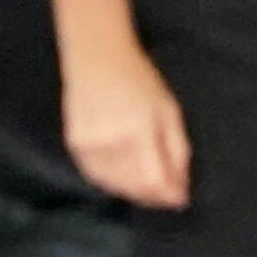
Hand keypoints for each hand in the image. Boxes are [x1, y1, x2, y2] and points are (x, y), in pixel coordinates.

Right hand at [65, 38, 195, 210]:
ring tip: (149, 187)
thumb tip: (181, 185)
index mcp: (138, 130)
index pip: (154, 180)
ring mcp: (89, 145)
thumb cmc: (139, 80)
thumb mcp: (169, 110)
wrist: (97, 57)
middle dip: (154, 197)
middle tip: (167, 194)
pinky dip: (113, 183)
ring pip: (114, 186)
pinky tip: (125, 178)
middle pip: (134, 187)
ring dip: (134, 193)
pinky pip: (96, 176)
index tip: (181, 198)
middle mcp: (111, 141)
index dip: (169, 196)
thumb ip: (178, 149)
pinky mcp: (75, 145)